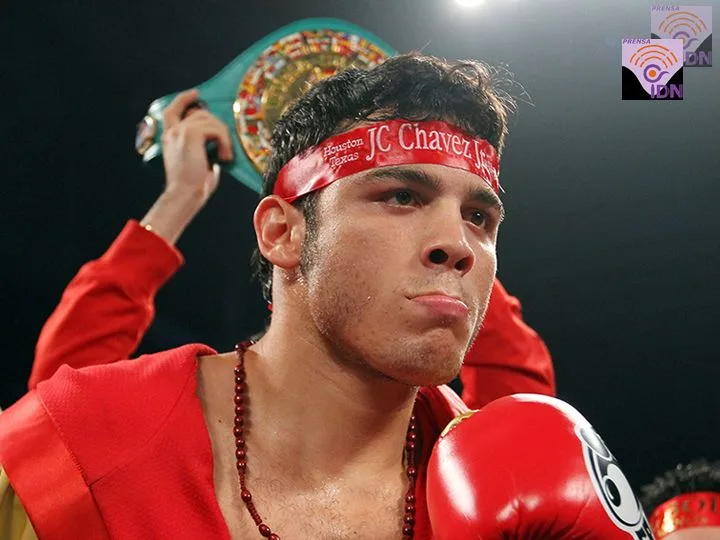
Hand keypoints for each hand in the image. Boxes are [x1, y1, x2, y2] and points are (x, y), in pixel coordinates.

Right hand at [160, 89, 232, 204]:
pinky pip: (215, 129)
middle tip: (225, 146)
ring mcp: (180, 131)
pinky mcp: (191, 134)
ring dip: (223, 136)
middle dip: (217, 125)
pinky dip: (224, 142)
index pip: (172, 110)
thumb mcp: (197, 161)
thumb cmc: (193, 185)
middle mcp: (172, 131)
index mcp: (169, 137)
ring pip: (210, 120)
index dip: (184, 99)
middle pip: (200, 113)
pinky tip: (224, 157)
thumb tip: (218, 142)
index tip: (196, 93)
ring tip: (225, 156)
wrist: (184, 194)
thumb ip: (202, 147)